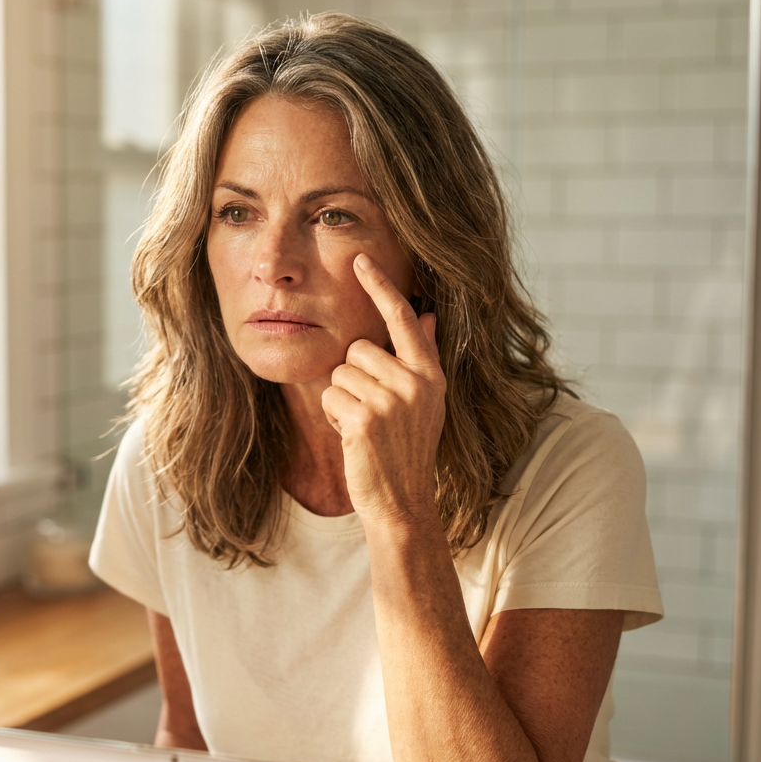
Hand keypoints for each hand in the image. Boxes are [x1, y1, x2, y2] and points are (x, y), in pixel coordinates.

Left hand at [321, 253, 445, 529]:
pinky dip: (332, 415)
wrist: (402, 501)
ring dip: (341, 399)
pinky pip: (330, 395)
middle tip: (371, 413)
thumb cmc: (406, 450)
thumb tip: (428, 314)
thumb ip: (424, 356)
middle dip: (353, 377)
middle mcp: (416, 382)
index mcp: (430, 374)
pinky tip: (353, 437)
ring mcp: (392, 400)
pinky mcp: (366, 418)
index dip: (381, 287)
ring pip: (340, 372)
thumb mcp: (425, 402)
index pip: (404, 318)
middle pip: (358, 349)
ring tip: (363, 427)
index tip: (361, 259)